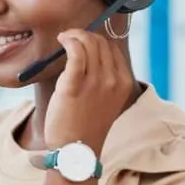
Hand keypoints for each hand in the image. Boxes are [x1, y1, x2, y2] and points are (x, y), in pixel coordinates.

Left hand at [44, 29, 133, 153]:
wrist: (76, 150)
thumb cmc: (85, 125)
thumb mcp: (105, 100)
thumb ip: (104, 79)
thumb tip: (90, 53)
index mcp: (123, 82)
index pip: (112, 48)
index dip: (96, 40)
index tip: (82, 41)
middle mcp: (113, 80)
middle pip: (100, 42)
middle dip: (84, 34)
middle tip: (69, 38)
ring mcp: (95, 82)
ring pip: (88, 42)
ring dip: (74, 35)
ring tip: (64, 38)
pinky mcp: (75, 84)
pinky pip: (76, 51)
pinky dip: (69, 40)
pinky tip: (61, 41)